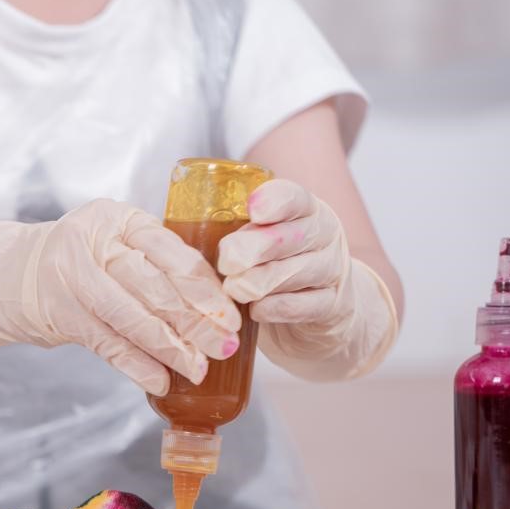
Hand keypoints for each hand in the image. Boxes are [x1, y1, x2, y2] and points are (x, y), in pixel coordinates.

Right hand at [0, 199, 242, 395]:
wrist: (10, 274)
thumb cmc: (79, 261)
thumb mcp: (115, 242)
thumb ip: (155, 260)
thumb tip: (218, 305)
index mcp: (117, 218)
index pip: (171, 252)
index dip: (204, 288)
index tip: (231, 315)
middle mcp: (92, 243)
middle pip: (154, 286)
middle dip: (194, 322)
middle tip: (225, 347)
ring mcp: (71, 279)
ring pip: (131, 318)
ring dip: (169, 348)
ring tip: (197, 369)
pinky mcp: (59, 314)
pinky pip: (106, 343)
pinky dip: (136, 365)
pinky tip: (160, 381)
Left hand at [218, 179, 398, 380]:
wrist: (319, 310)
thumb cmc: (273, 265)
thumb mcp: (257, 241)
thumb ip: (229, 231)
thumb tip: (177, 229)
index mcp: (303, 210)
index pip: (294, 197)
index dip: (274, 201)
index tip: (252, 210)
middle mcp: (322, 235)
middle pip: (292, 236)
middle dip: (256, 247)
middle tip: (227, 261)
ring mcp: (331, 270)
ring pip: (299, 270)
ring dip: (262, 280)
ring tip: (234, 289)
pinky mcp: (333, 306)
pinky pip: (306, 305)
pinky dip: (278, 308)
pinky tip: (256, 311)